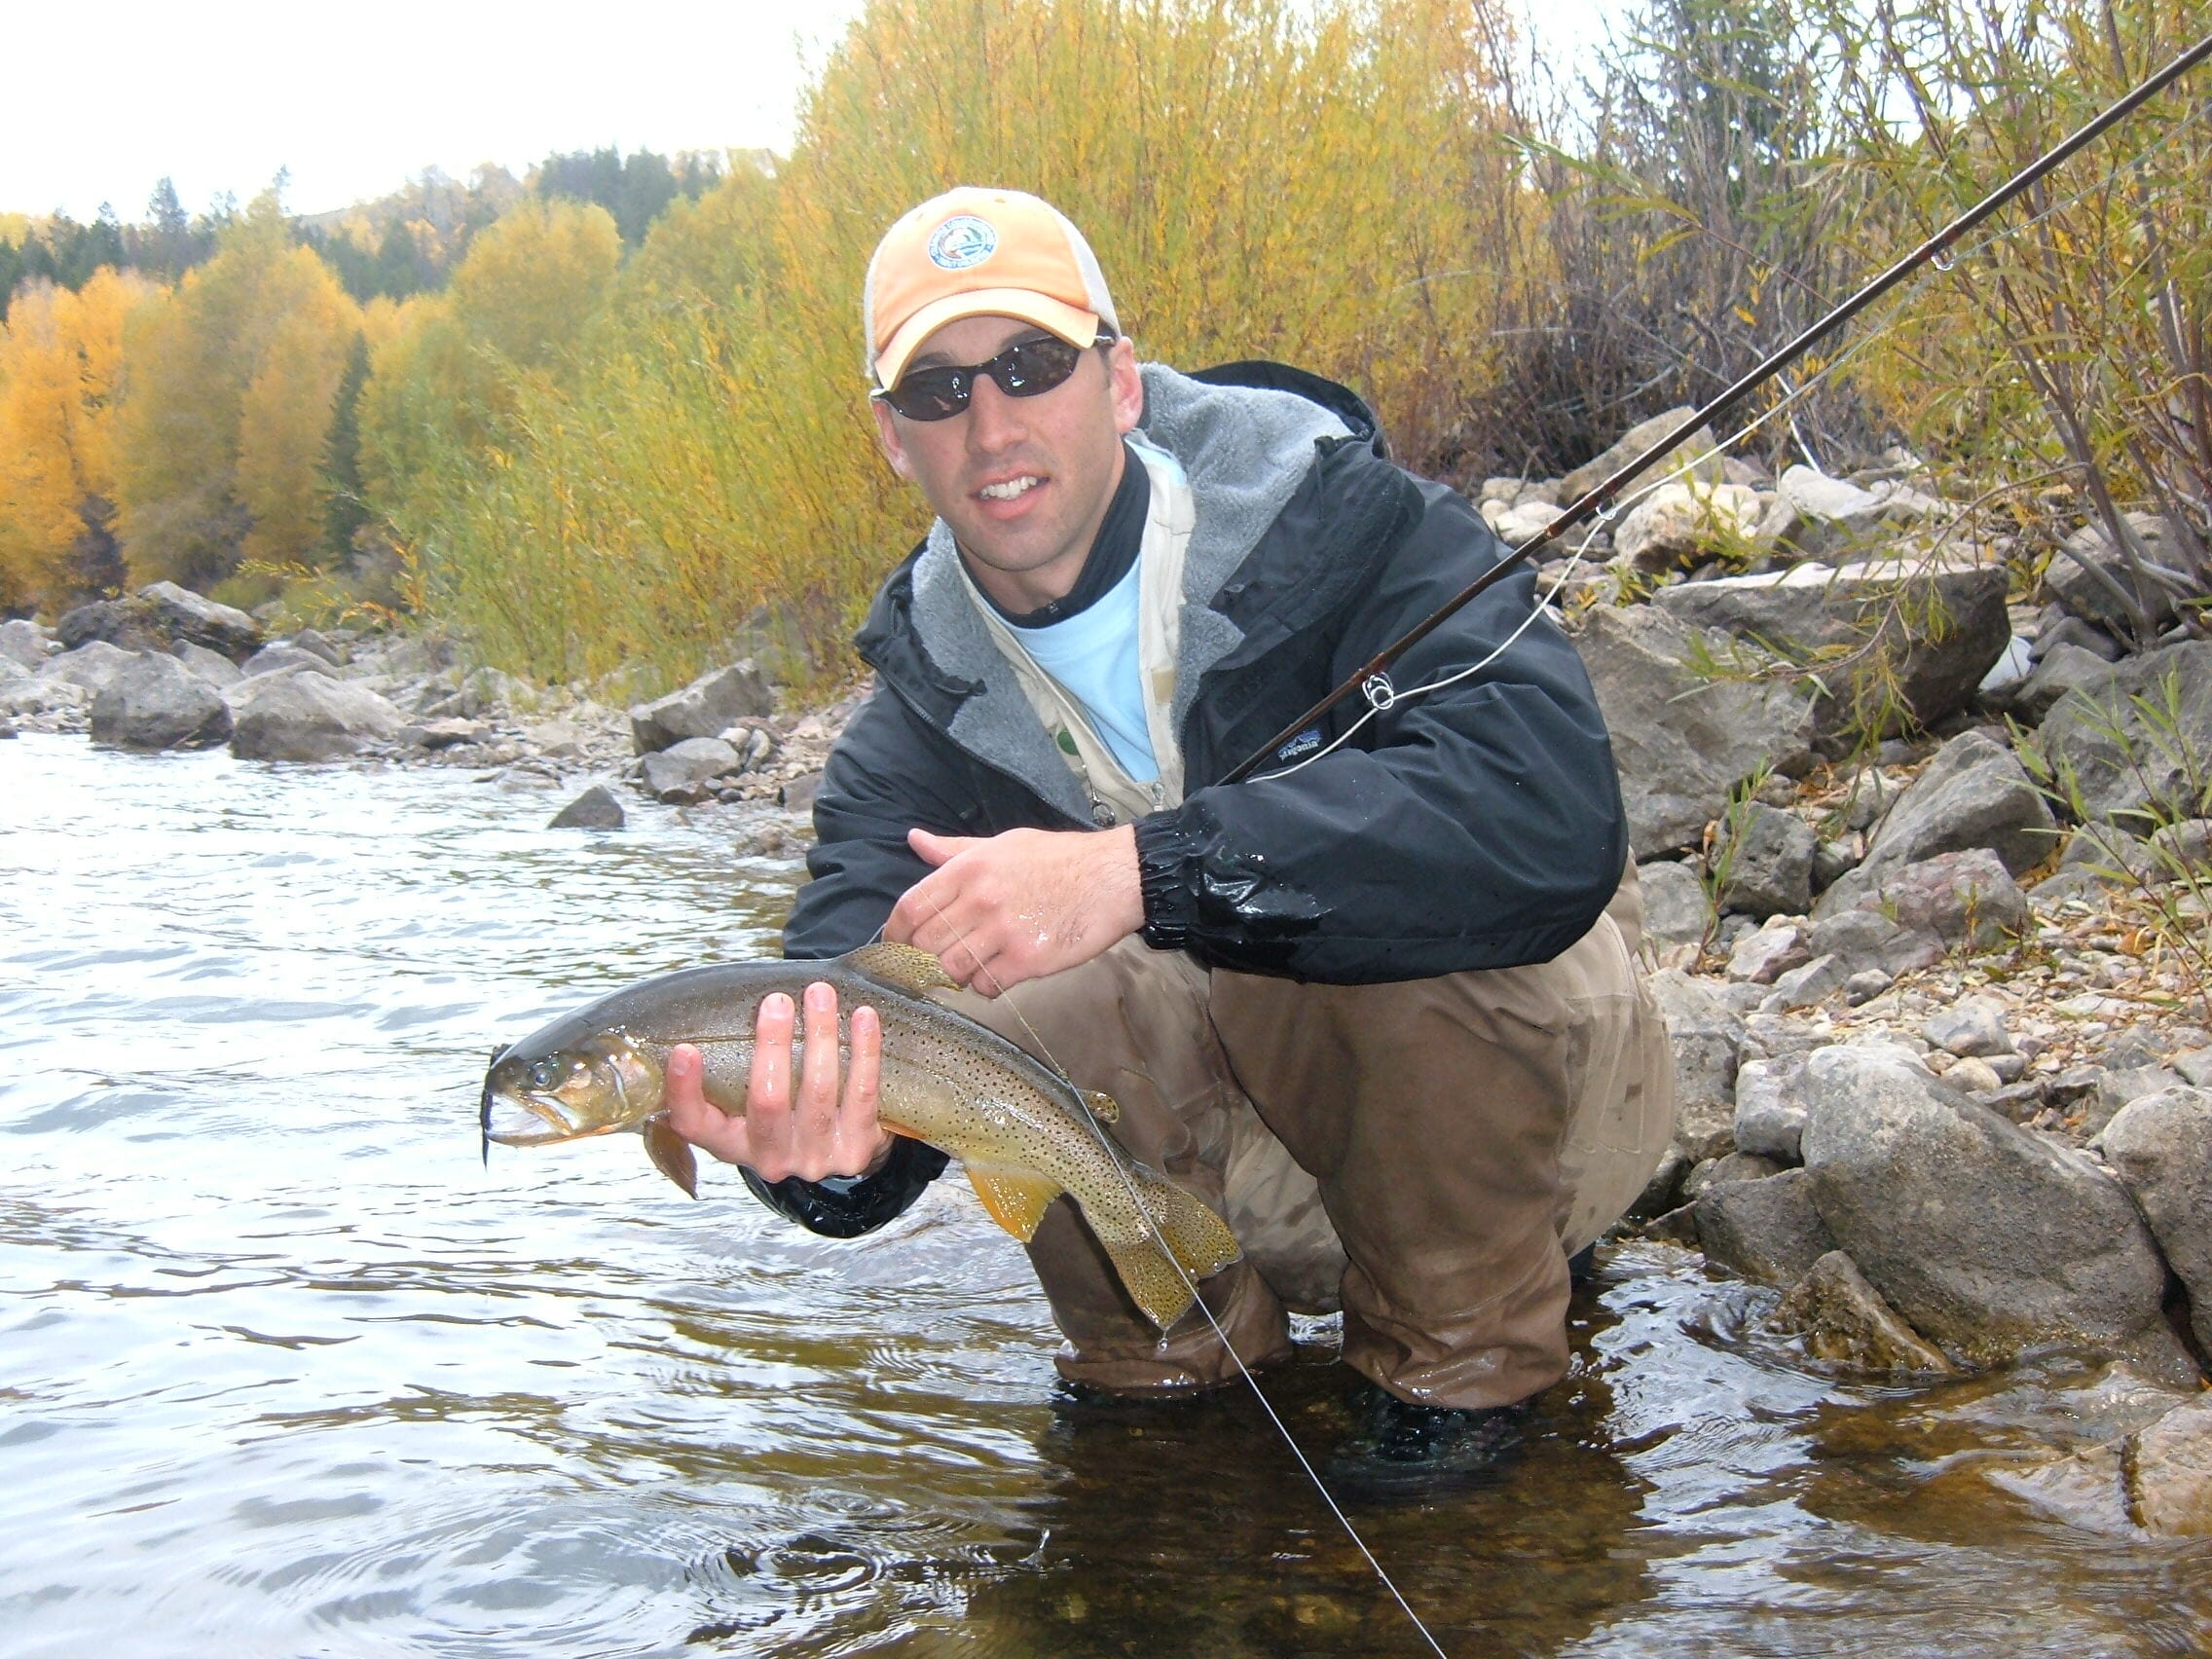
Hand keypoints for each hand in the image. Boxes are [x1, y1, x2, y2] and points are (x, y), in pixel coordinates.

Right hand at [663, 982, 892, 1182]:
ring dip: (821, 1035)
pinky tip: (864, 1017)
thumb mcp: (746, 1100)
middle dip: (773, 1045)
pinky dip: (864, 1050)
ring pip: (818, 1091)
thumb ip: (730, 1067)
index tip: (684, 1049)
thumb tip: (715, 1002)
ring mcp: (815, 1157)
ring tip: (820, 994)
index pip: (694, 1123)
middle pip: (767, 1101)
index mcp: (731, 1143)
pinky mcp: (856, 1150)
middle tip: (777, 1001)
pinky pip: (863, 1093)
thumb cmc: (785, 1108)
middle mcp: (770, 1158)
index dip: (684, 1090)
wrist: (840, 1150)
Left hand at [885, 824, 1143, 995]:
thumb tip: (914, 840)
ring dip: (954, 974)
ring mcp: (1002, 932)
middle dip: (922, 958)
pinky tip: (999, 974)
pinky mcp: (1027, 960)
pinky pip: (986, 986)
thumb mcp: (1004, 843)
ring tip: (971, 967)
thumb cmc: (1059, 858)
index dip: (895, 933)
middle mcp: (980, 900)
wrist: (1113, 877)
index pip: (911, 907)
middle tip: (933, 962)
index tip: (896, 945)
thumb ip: (954, 850)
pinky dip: (985, 986)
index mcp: (969, 869)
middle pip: (925, 944)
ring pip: (951, 970)